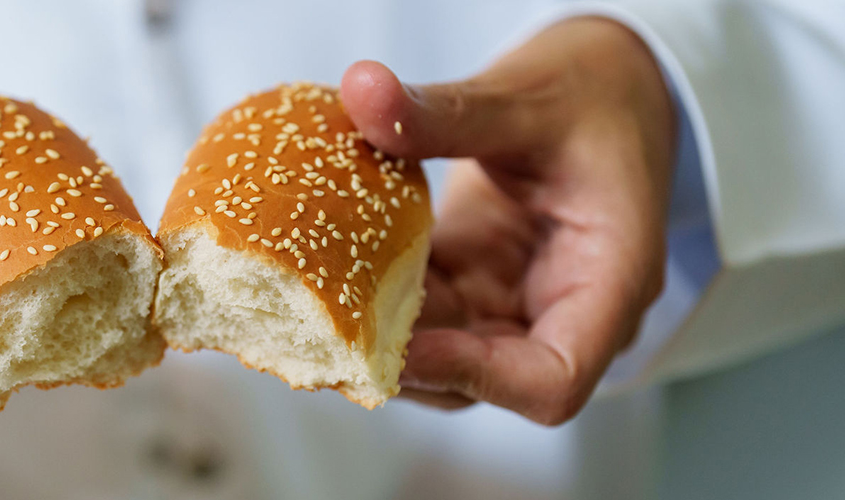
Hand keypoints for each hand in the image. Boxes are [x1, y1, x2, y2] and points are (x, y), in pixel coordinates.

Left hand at [340, 17, 675, 423]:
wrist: (610, 80)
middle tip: (333, 326)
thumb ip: (447, 109)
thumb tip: (361, 88)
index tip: (399, 347)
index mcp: (609, 280)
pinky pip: (426, 313)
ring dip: (385, 335)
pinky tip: (332, 270)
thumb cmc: (593, 91)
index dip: (474, 376)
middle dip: (410, 362)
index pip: (553, 380)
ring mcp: (517, 299)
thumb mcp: (525, 95)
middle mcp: (565, 308)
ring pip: (446, 355)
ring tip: (324, 301)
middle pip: (488, 380)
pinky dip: (380, 300)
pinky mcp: (478, 282)